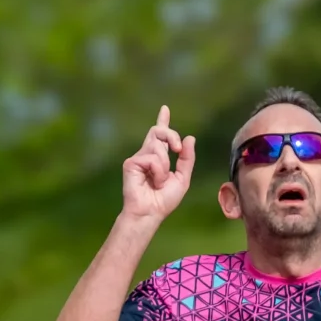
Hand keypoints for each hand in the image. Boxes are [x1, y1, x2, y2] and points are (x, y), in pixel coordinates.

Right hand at [122, 105, 194, 220]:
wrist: (151, 212)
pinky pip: (153, 158)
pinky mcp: (131, 163)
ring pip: (159, 146)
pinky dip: (158, 172)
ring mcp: (138, 157)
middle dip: (171, 135)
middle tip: (177, 149)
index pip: (161, 135)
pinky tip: (153, 182)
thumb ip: (186, 158)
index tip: (165, 108)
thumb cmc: (164, 200)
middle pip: (159, 131)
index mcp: (159, 157)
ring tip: (159, 181)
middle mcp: (147, 154)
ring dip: (165, 166)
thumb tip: (189, 137)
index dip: (163, 120)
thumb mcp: (183, 178)